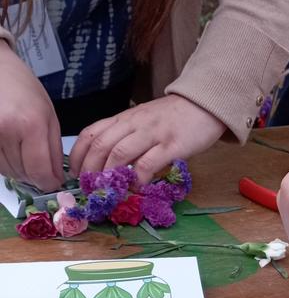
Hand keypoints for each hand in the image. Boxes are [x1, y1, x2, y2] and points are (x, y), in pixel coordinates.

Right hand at [0, 40, 62, 191]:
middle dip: (36, 176)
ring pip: (8, 171)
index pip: (39, 171)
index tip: (53, 182)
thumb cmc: (25, 89)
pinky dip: (6, 164)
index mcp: (31, 125)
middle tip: (41, 165)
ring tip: (25, 152)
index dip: (48, 183)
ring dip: (20, 170)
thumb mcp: (49, 116)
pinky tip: (12, 150)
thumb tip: (55, 178)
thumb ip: (54, 150)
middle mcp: (7, 131)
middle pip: (23, 173)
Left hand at [69, 95, 224, 184]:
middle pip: (101, 145)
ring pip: (119, 153)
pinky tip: (138, 189)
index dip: (78, 155)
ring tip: (109, 192)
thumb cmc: (172, 117)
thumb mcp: (142, 122)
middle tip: (90, 189)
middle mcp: (133, 124)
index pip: (90, 133)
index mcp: (123, 118)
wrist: (203, 105)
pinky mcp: (172, 145)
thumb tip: (107, 165)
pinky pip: (149, 163)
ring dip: (110, 176)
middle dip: (90, 170)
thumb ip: (126, 138)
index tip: (76, 174)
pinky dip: (139, 179)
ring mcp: (152, 133)